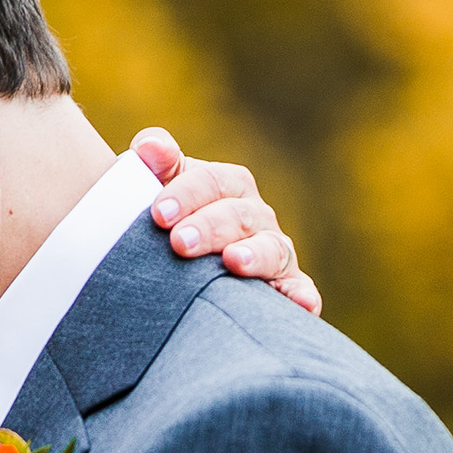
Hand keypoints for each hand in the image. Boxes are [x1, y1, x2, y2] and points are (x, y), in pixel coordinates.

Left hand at [134, 128, 321, 315]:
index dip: (187, 194)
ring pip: (271, 250)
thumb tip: (150, 148)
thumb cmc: (169, 223)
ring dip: (255, 255)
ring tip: (234, 261)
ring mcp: (274, 252)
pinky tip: (302, 305)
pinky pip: (299, 290)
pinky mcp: (287, 288)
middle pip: (239, 215)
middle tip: (179, 243)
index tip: (159, 214)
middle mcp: (257, 216)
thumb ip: (156, 163)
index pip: (213, 181)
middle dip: (210, 227)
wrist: (179, 269)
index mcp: (229, 186)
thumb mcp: (159, 187)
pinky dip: (303, 295)